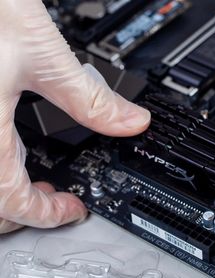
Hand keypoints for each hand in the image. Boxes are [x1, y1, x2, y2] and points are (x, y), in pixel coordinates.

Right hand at [0, 0, 149, 233]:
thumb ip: (90, 97)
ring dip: (4, 195)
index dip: (48, 213)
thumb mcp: (42, 55)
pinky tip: (14, 150)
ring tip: (36, 183)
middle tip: (56, 201)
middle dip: (22, 214)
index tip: (74, 208)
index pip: (12, 200)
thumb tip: (132, 121)